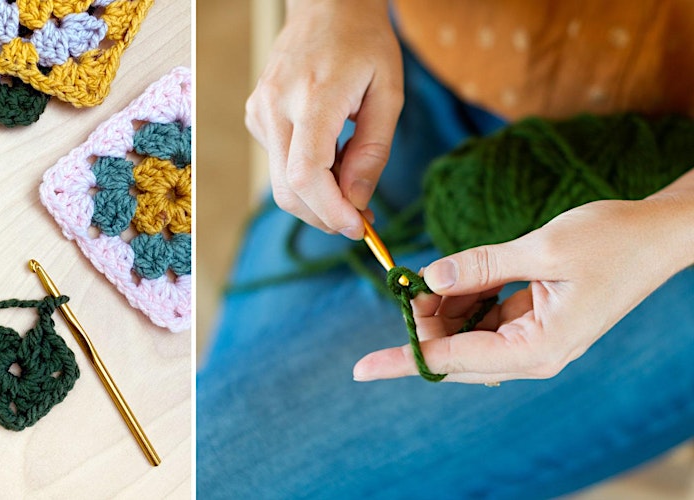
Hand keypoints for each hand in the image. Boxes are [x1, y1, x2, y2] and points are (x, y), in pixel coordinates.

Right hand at [245, 0, 402, 239]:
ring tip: (350, 169)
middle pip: (289, 190)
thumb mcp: (388, 94)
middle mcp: (276, 106)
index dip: (330, 211)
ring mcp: (260, 111)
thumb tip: (355, 201)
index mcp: (313, 97)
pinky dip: (306, 173)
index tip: (358, 227)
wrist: (326, 6)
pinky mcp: (255, 115)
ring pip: (282, 182)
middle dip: (324, 215)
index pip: (306, 173)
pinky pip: (278, 162)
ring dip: (318, 194)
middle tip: (361, 216)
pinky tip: (329, 149)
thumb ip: (372, 151)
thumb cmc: (364, 44)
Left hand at [353, 197, 693, 382]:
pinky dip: (464, 296)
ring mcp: (531, 340)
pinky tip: (459, 274)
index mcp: (536, 349)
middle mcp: (532, 355)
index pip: (451, 361)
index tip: (360, 369)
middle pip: (453, 351)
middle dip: (426, 319)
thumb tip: (430, 277)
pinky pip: (482, 317)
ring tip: (441, 272)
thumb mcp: (542, 248)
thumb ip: (482, 265)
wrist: (658, 235)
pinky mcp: (531, 322)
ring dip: (444, 304)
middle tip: (416, 278)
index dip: (403, 360)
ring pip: (463, 333)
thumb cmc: (612, 241)